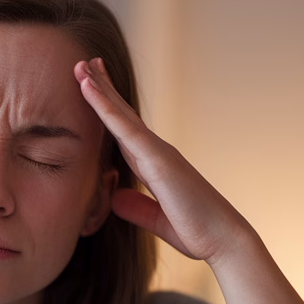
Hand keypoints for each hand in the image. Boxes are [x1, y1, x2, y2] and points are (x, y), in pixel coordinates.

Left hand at [74, 58, 252, 265]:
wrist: (223, 240)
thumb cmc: (197, 230)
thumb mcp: (157, 219)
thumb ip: (137, 207)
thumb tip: (116, 197)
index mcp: (155, 164)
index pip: (125, 131)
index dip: (108, 109)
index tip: (93, 87)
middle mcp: (156, 152)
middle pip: (122, 114)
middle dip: (103, 88)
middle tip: (84, 64)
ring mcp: (157, 151)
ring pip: (121, 113)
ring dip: (99, 88)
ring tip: (80, 65)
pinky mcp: (157, 158)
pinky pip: (124, 127)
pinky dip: (105, 106)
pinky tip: (89, 88)